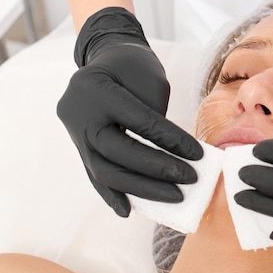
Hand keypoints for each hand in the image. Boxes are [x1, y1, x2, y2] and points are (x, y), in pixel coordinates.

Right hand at [57, 7, 202, 215]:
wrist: (105, 60)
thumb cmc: (134, 67)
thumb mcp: (150, 78)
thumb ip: (157, 115)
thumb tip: (178, 157)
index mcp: (96, 88)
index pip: (138, 121)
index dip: (170, 140)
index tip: (198, 155)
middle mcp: (78, 114)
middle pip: (116, 152)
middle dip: (156, 170)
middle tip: (189, 179)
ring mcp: (74, 133)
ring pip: (104, 171)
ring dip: (141, 189)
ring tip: (174, 197)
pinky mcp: (79, 148)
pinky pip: (94, 176)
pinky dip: (112, 195)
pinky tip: (129, 211)